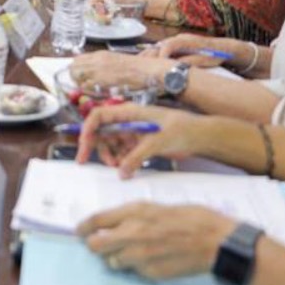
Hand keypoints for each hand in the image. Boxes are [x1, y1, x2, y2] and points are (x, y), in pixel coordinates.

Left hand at [70, 51, 168, 90]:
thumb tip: (91, 71)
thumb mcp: (116, 61)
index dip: (76, 68)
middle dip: (74, 76)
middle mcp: (96, 60)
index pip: (77, 59)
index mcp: (100, 55)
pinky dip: (86, 90)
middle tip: (81, 84)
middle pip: (73, 67)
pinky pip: (85, 86)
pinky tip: (94, 93)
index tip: (79, 75)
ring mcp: (98, 70)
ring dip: (79, 83)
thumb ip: (103, 64)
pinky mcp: (102, 80)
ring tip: (88, 89)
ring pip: (76, 76)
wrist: (147, 71)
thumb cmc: (136, 68)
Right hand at [75, 103, 205, 177]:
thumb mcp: (157, 142)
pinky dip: (122, 160)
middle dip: (95, 147)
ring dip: (110, 156)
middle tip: (87, 161)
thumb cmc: (181, 129)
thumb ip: (136, 157)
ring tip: (117, 167)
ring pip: (111, 144)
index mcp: (128, 112)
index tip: (83, 147)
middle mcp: (127, 120)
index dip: (87, 130)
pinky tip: (127, 167)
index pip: (98, 116)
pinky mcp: (139, 142)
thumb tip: (121, 172)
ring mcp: (133, 131)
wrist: (200, 136)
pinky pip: (123, 152)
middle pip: (101, 131)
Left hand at [78, 202, 236, 279]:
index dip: (83, 227)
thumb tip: (117, 224)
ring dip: (116, 259)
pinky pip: (133, 272)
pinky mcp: (150, 272)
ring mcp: (140, 255)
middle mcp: (132, 232)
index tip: (79, 231)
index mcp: (135, 212)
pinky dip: (137, 268)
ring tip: (132, 253)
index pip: (96, 220)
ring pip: (112, 262)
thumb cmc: (193, 219)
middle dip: (94, 246)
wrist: (217, 241)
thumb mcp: (158, 207)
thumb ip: (134, 216)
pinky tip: (152, 261)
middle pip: (95, 245)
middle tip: (99, 246)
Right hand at [142, 34, 224, 67]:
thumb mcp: (204, 59)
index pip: (169, 45)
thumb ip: (190, 61)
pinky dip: (150, 57)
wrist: (222, 48)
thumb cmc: (214, 55)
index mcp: (185, 40)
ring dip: (146, 57)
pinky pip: (159, 50)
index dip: (162, 55)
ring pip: (156, 48)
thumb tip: (175, 65)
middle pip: (159, 46)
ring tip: (136, 67)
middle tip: (139, 68)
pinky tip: (143, 65)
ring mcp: (174, 41)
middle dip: (148, 57)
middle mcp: (177, 38)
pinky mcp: (174, 46)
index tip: (157, 66)